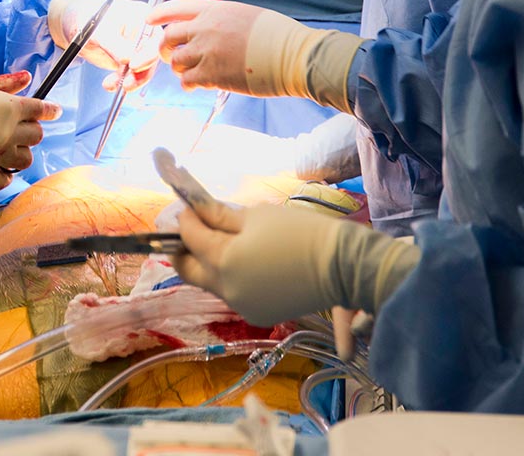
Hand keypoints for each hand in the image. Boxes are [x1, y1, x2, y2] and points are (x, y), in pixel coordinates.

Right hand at [0, 72, 60, 190]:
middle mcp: (6, 132)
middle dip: (31, 129)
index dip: (50, 110)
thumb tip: (27, 78)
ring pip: (26, 160)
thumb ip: (4, 82)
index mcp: (7, 107)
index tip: (53, 110)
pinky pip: (3, 181)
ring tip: (8, 146)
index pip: (40, 110)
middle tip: (18, 124)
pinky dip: (5, 175)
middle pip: (36, 136)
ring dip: (21, 152)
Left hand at [49, 0, 161, 90]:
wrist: (73, 24)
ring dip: (129, 80)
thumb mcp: (98, 30)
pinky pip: (130, 75)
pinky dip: (120, 82)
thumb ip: (114, 44)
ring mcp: (137, 47)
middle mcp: (143, 32)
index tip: (134, 65)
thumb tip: (128, 58)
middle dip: (140, 73)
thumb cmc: (86, 16)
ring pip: (142, 69)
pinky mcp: (128, 60)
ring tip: (111, 84)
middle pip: (151, 56)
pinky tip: (109, 84)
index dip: (148, 54)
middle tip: (127, 83)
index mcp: (142, 16)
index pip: (154, 37)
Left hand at [149, 0, 362, 112]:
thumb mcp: (246, 14)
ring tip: (191, 72)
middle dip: (165, 48)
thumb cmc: (277, 35)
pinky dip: (188, 84)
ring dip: (179, 68)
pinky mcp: (211, 75)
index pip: (176, 8)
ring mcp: (205, 52)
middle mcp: (204, 28)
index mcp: (214, 9)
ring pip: (175, 61)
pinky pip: (186, 80)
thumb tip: (209, 30)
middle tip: (171, 56)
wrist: (291, 56)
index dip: (159, 13)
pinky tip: (197, 85)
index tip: (149, 20)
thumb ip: (221, 20)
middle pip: (168, 36)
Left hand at [171, 203, 342, 325]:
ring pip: (212, 283)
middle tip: (191, 233)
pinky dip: (234, 278)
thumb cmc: (300, 232)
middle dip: (183, 251)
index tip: (190, 208)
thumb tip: (195, 213)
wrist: (340, 266)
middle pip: (189, 271)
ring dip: (211, 264)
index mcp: (223, 261)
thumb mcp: (257, 216)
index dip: (186, 220)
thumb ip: (220, 217)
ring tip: (228, 243)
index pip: (190, 238)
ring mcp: (241, 306)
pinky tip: (253, 264)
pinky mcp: (256, 315)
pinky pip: (235, 294)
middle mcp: (225, 289)